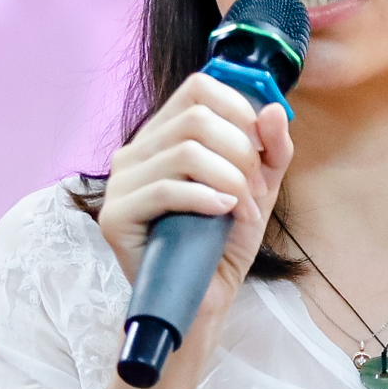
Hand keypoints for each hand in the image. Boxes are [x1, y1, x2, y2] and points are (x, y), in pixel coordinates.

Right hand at [98, 72, 293, 344]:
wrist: (204, 300)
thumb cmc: (223, 243)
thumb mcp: (259, 188)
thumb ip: (271, 148)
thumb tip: (273, 109)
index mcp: (163, 136)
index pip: (198, 88)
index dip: (239, 109)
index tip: (261, 149)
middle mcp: (135, 151)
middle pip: (196, 117)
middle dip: (241, 152)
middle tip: (256, 191)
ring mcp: (119, 183)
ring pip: (185, 152)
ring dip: (231, 181)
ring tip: (243, 210)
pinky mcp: (115, 216)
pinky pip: (166, 189)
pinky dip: (207, 199)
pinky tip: (222, 214)